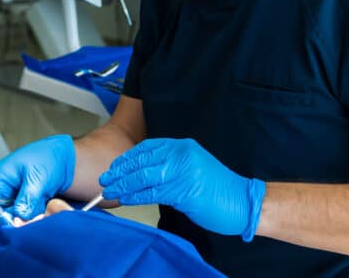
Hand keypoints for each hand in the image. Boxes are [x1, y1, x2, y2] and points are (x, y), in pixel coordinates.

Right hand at [0, 134, 75, 224]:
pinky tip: (43, 211)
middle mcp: (1, 188)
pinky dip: (33, 217)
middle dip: (15, 220)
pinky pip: (23, 216)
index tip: (15, 226)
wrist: (67, 159)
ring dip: (26, 219)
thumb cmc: (49, 159)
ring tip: (42, 212)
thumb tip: (18, 219)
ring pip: (13, 217)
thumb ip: (26, 201)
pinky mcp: (24, 203)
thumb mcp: (37, 179)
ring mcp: (13, 197)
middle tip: (33, 220)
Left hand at [99, 138, 265, 240]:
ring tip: (110, 191)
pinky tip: (125, 198)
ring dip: (123, 185)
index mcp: (182, 146)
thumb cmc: (218, 189)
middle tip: (105, 179)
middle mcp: (181, 155)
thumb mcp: (192, 168)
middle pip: (142, 161)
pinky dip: (135, 195)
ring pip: (144, 177)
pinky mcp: (183, 190)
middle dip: (120, 171)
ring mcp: (182, 171)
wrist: (243, 201)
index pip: (147, 148)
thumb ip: (169, 167)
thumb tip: (142, 174)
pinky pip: (152, 192)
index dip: (128, 157)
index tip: (114, 166)